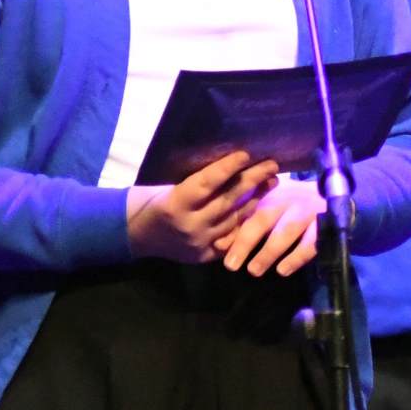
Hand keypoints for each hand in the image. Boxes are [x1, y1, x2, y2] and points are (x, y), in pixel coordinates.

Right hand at [125, 151, 277, 263]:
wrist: (138, 235)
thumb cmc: (153, 201)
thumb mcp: (168, 186)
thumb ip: (196, 181)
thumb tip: (229, 160)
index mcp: (174, 204)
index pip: (206, 183)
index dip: (227, 168)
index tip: (246, 153)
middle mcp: (189, 225)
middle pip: (227, 200)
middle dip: (252, 181)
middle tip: (272, 164)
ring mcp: (199, 243)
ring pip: (235, 219)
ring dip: (256, 199)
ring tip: (272, 181)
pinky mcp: (206, 255)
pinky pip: (232, 237)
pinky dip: (247, 221)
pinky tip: (261, 207)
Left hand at [218, 176, 328, 276]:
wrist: (334, 196)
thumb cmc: (291, 207)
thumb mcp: (267, 211)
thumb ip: (243, 228)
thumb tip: (218, 246)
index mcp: (270, 193)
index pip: (246, 210)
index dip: (232, 229)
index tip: (218, 248)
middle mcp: (288, 199)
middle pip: (263, 219)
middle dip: (245, 242)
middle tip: (231, 266)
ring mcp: (308, 210)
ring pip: (286, 230)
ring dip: (269, 251)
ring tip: (254, 271)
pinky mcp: (326, 223)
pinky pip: (311, 242)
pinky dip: (296, 257)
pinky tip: (283, 270)